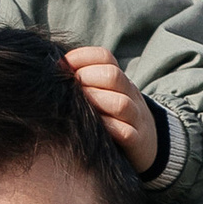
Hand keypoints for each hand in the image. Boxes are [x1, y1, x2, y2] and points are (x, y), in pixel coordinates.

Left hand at [63, 45, 159, 167]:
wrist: (149, 146)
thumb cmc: (114, 118)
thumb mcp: (106, 96)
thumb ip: (85, 83)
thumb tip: (54, 69)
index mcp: (120, 81)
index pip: (105, 57)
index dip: (82, 57)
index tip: (62, 66)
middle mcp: (130, 95)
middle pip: (113, 76)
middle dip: (87, 78)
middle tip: (70, 88)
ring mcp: (135, 119)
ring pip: (121, 104)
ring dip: (97, 101)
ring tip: (79, 107)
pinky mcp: (136, 142)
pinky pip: (126, 133)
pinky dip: (109, 128)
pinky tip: (94, 127)